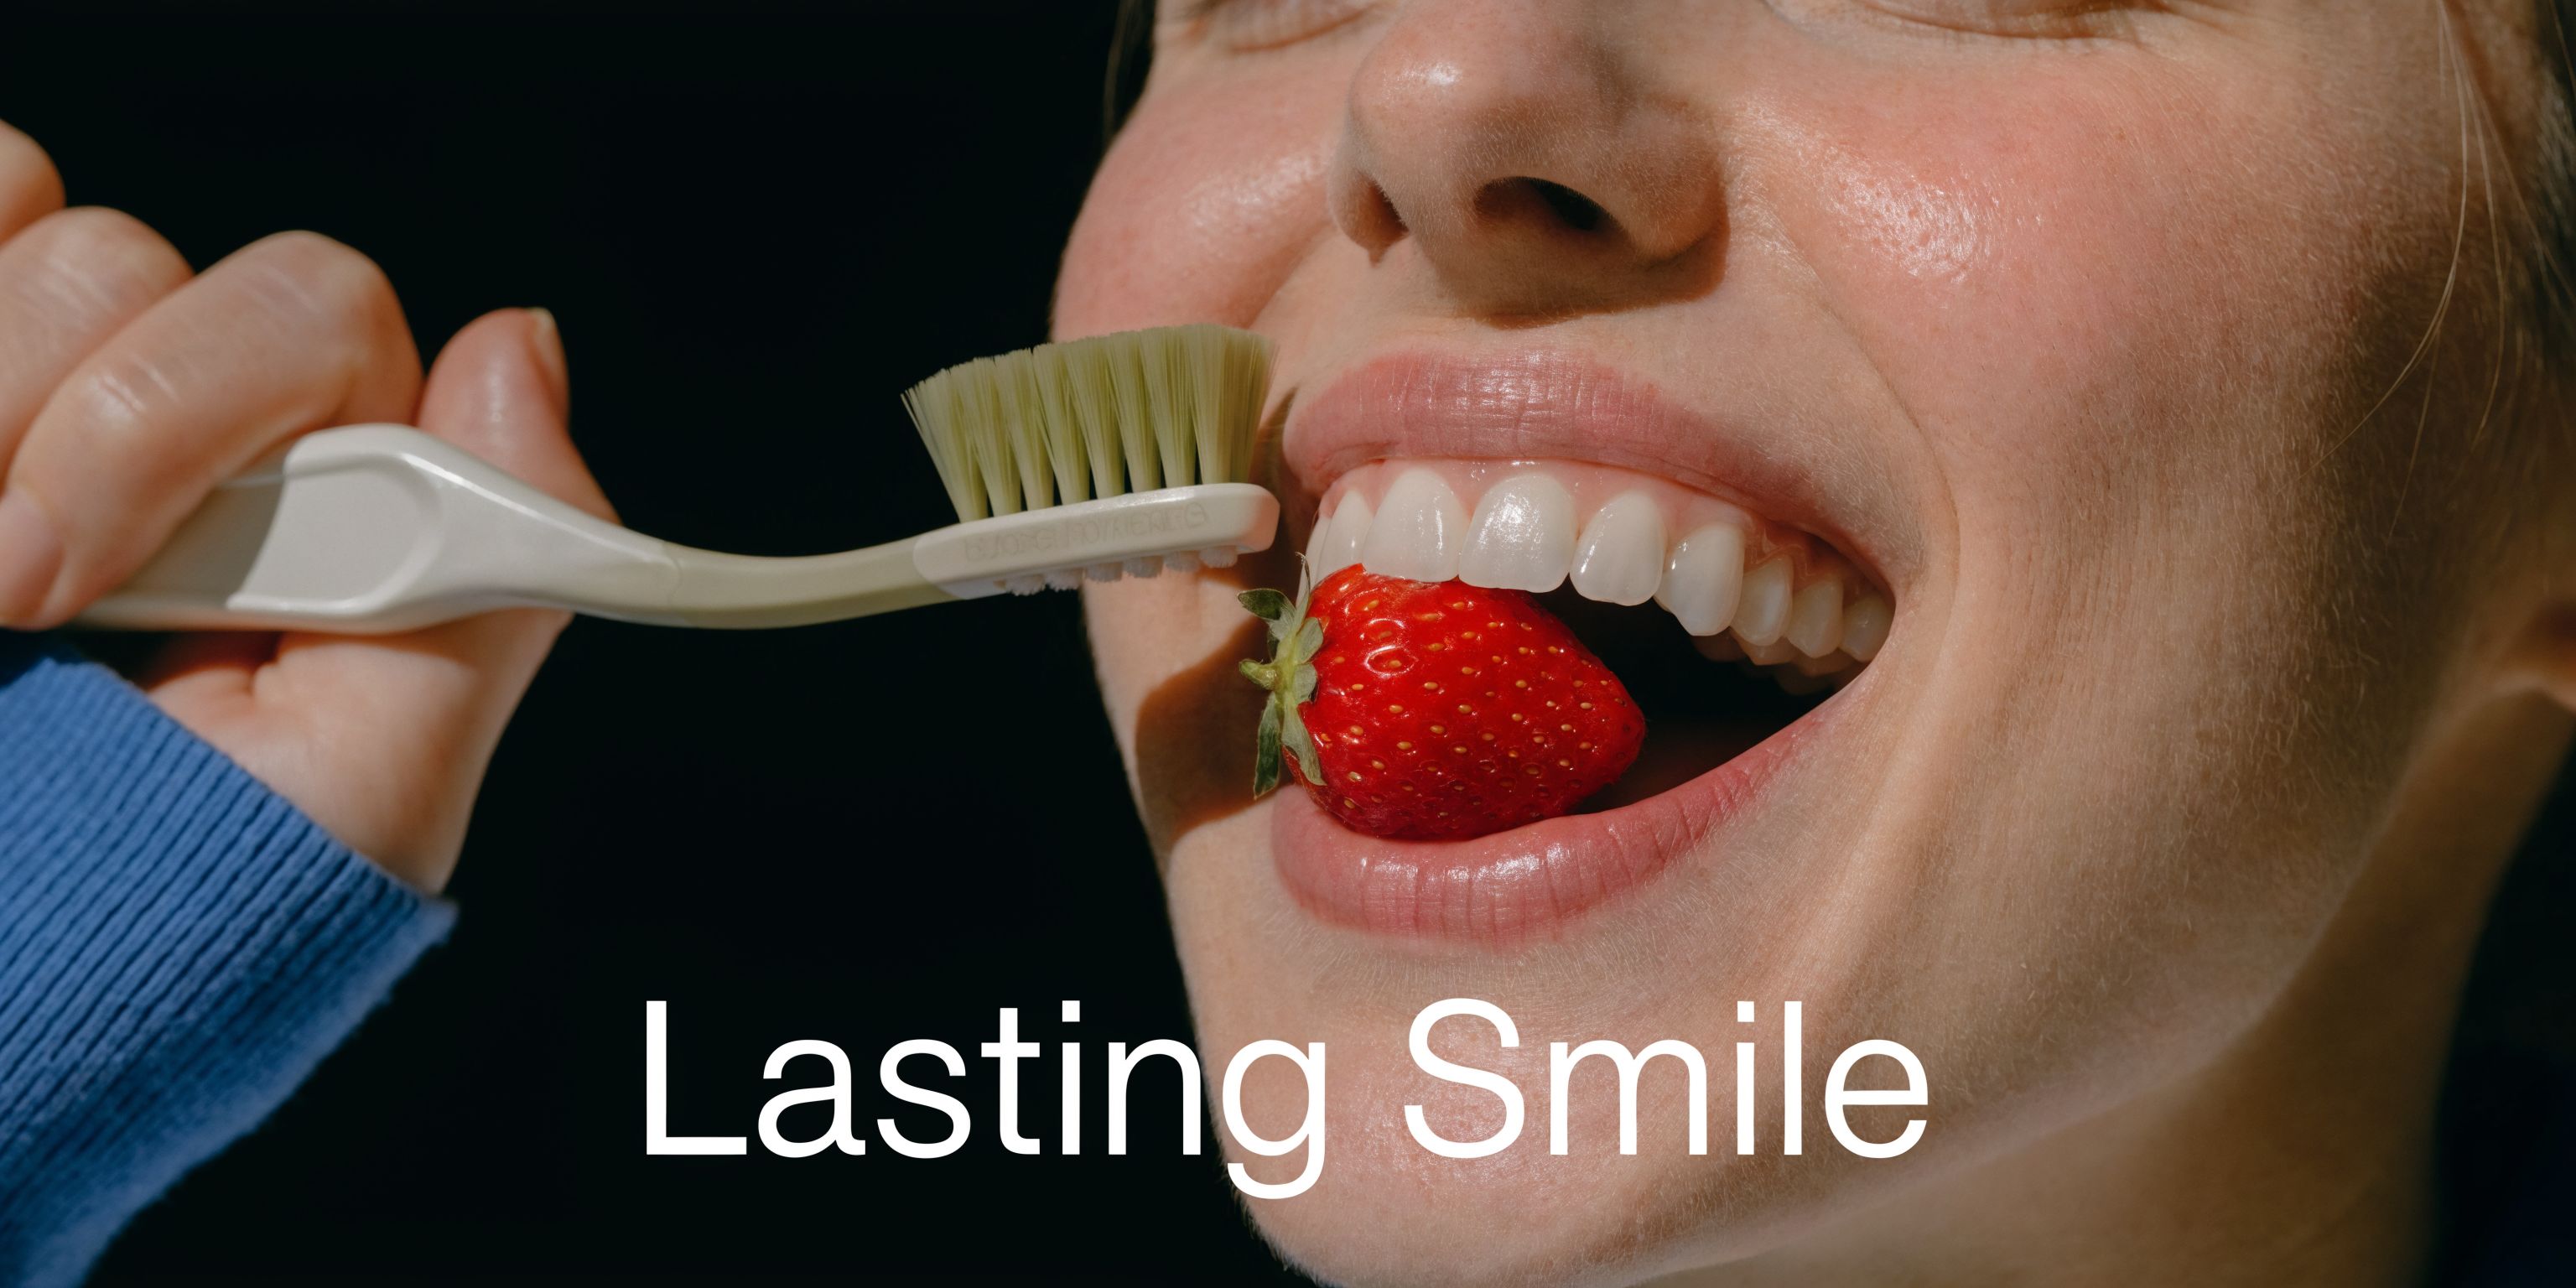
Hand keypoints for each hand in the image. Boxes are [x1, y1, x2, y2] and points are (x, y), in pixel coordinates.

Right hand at [0, 120, 610, 892]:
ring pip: (47, 242)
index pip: (318, 324)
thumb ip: (474, 601)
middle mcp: (177, 448)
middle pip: (158, 267)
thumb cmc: (133, 937)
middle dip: (82, 436)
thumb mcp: (345, 803)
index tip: (83, 585)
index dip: (208, 412)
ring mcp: (38, 409)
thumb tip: (523, 353)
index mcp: (311, 521)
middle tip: (8, 604)